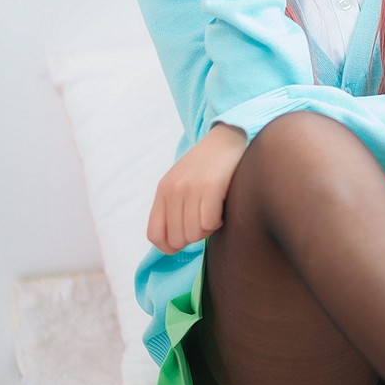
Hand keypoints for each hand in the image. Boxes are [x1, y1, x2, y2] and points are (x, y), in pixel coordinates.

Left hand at [147, 122, 247, 253]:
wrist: (229, 137)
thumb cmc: (209, 165)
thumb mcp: (182, 182)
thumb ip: (174, 208)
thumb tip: (174, 244)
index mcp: (163, 190)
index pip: (155, 235)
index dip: (169, 247)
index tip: (184, 242)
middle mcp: (173, 189)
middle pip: (178, 239)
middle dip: (195, 236)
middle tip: (205, 220)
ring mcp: (191, 188)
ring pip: (195, 233)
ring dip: (208, 229)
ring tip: (214, 212)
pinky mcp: (210, 187)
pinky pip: (210, 223)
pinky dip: (219, 222)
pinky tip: (222, 208)